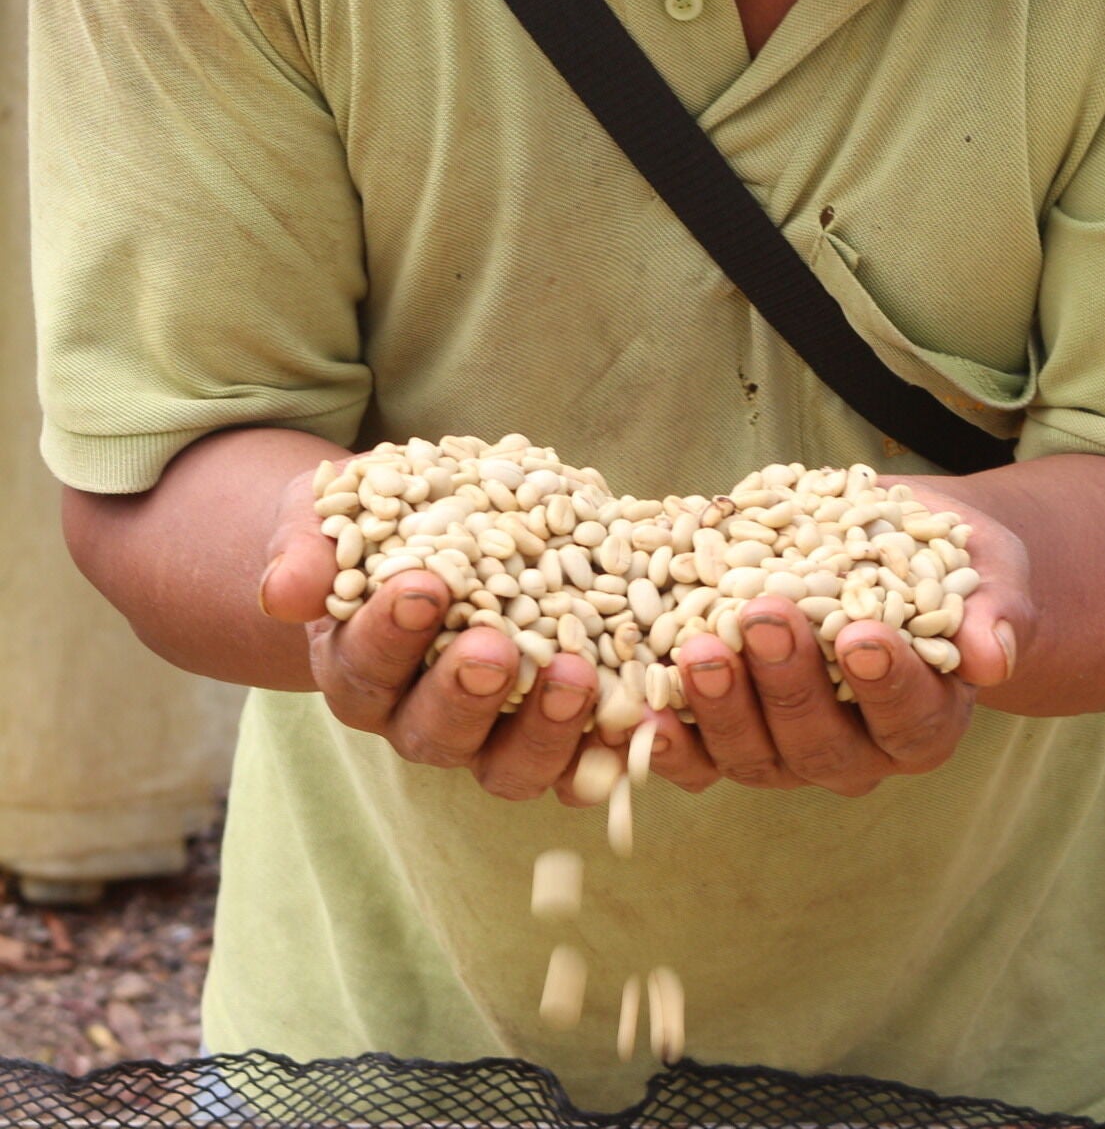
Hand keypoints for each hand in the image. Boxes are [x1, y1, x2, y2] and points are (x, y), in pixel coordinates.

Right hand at [257, 465, 600, 799]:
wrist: (442, 534)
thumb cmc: (378, 523)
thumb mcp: (330, 514)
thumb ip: (308, 546)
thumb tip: (282, 590)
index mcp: (360, 671)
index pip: (365, 665)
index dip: (389, 633)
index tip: (422, 585)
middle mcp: (419, 718)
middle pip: (436, 732)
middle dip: (463, 693)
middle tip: (494, 648)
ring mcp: (492, 736)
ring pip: (511, 765)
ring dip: (544, 728)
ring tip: (579, 675)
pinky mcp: (558, 738)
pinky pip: (584, 766)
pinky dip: (612, 750)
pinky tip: (645, 716)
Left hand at [645, 481, 1032, 797]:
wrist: (891, 548)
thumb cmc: (952, 561)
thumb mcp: (988, 567)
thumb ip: (993, 608)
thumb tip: (993, 654)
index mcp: (926, 721)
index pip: (912, 717)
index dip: (887, 684)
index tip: (862, 635)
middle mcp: (858, 753)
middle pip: (822, 744)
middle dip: (790, 685)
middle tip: (764, 618)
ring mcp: (788, 752)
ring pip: (753, 757)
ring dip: (720, 706)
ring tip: (695, 645)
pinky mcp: (731, 738)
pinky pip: (696, 759)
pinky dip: (665, 739)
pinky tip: (637, 705)